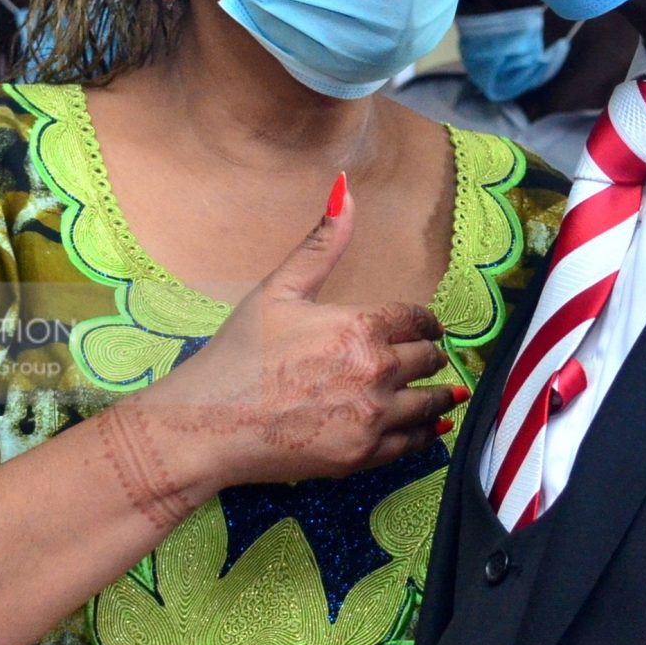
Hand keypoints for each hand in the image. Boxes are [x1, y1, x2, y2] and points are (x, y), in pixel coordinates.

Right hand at [128, 175, 465, 499]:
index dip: (425, 322)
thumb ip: (321, 243)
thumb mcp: (277, 290)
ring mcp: (372, 418)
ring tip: (438, 391)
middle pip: (429, 359)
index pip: (417, 320)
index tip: (427, 327)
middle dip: (428, 355)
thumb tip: (345, 188)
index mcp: (359, 327)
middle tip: (426, 357)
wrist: (208, 426)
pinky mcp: (364, 456)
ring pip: (431, 403)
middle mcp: (375, 372)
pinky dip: (422, 433)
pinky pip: (413, 443)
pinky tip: (422, 427)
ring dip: (435, 394)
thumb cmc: (237, 357)